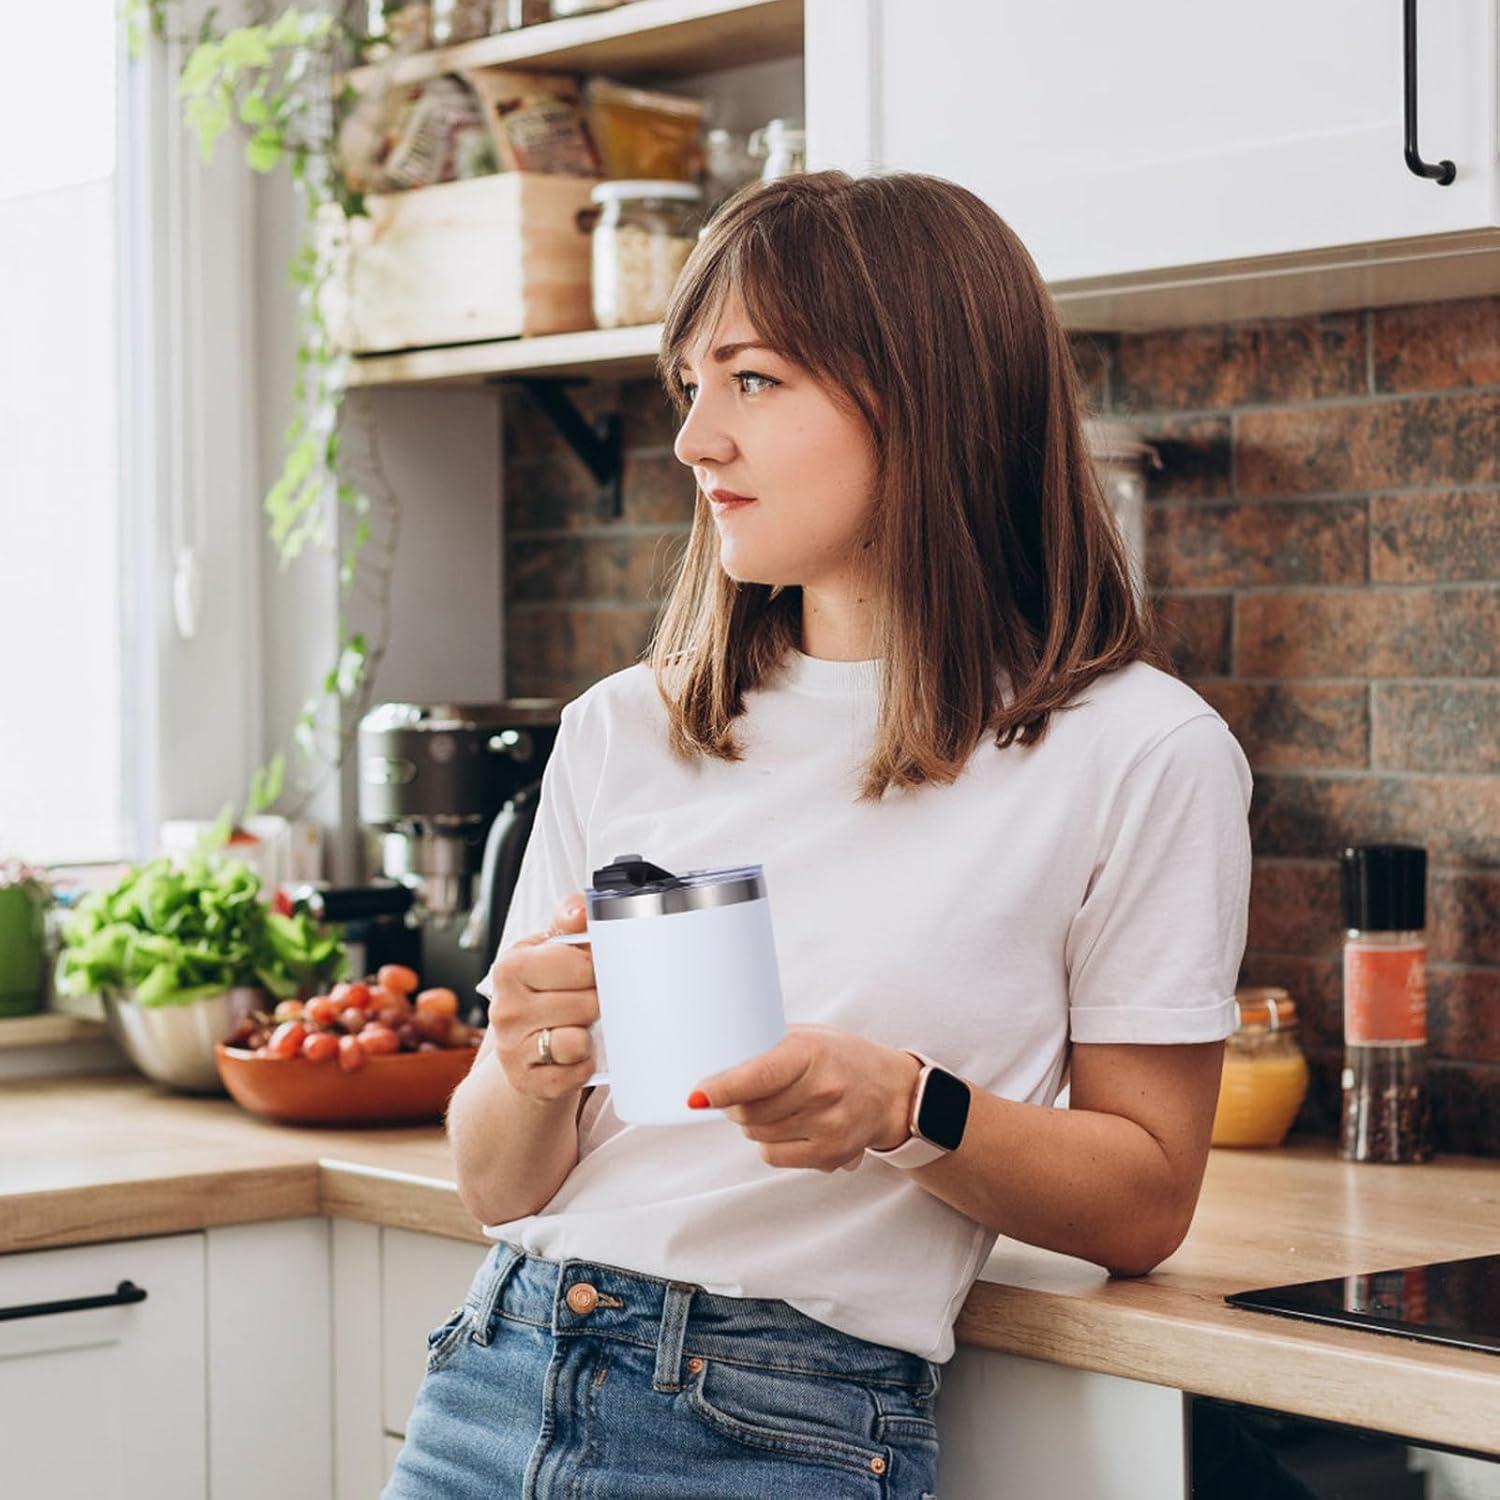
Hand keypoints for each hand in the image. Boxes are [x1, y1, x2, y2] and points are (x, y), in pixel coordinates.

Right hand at [484, 893, 595, 1103]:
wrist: (524, 1054)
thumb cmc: (545, 996)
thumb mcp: (551, 953)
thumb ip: (569, 923)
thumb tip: (581, 908)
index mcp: (511, 966)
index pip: (580, 963)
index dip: (595, 970)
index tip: (589, 974)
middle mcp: (505, 1007)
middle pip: (586, 1002)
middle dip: (595, 1004)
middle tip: (582, 1005)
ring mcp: (512, 1048)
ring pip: (579, 1039)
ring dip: (588, 1036)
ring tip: (575, 1029)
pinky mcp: (527, 1081)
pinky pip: (576, 1072)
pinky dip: (582, 1066)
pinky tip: (570, 1057)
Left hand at [689, 1024, 921, 1172]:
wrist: (893, 1093)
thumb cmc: (842, 1058)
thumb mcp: (808, 1036)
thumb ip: (765, 1045)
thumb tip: (711, 1056)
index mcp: (812, 1052)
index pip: (759, 1075)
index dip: (722, 1088)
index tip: (695, 1097)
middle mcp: (823, 1090)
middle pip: (749, 1110)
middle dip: (733, 1103)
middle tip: (740, 1091)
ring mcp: (829, 1126)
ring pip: (756, 1134)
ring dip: (751, 1122)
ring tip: (774, 1105)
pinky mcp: (830, 1154)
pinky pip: (772, 1156)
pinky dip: (769, 1143)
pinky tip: (788, 1125)